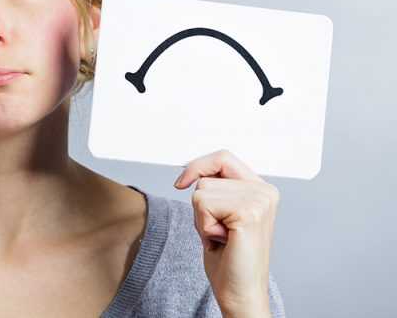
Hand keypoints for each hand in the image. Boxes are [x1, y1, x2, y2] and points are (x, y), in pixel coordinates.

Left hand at [174, 149, 278, 316]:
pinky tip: (222, 241)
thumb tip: (190, 171)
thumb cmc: (228, 255)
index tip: (182, 182)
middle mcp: (265, 191)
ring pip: (201, 191)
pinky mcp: (249, 212)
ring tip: (221, 236)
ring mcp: (259, 200)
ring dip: (202, 218)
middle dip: (200, 204)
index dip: (198, 166)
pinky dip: (204, 226)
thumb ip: (215, 188)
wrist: (240, 291)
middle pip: (207, 175)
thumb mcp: (219, 212)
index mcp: (261, 188)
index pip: (223, 157)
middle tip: (217, 229)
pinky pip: (203, 204)